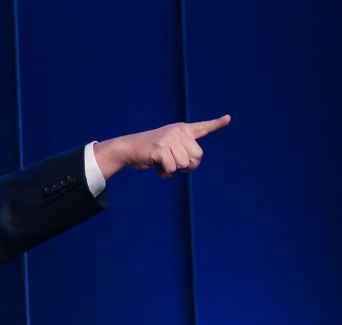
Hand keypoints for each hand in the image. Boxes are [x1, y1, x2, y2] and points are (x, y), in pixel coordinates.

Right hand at [95, 115, 230, 178]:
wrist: (128, 149)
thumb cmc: (149, 151)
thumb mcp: (167, 147)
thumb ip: (182, 152)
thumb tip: (191, 163)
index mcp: (182, 130)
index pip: (203, 127)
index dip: (217, 124)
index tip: (228, 118)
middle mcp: (178, 132)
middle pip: (197, 156)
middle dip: (188, 166)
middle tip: (174, 164)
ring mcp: (169, 139)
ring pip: (184, 164)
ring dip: (174, 170)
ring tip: (162, 164)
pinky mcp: (160, 149)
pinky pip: (172, 168)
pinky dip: (165, 173)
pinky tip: (157, 168)